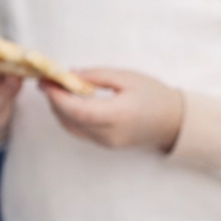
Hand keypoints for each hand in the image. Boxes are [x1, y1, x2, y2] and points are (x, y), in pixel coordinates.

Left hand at [41, 68, 182, 151]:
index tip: (46, 81)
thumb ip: (97, 76)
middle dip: (54, 101)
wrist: (174, 121)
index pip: (77, 110)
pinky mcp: (107, 145)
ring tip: (56, 90)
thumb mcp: (127, 77)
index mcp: (117, 115)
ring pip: (72, 128)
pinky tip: (70, 103)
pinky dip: (70, 117)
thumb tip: (70, 75)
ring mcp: (108, 142)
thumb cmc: (154, 95)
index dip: (57, 97)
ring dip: (60, 110)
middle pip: (69, 120)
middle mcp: (110, 133)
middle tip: (47, 82)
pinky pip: (81, 132)